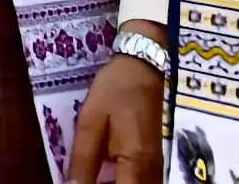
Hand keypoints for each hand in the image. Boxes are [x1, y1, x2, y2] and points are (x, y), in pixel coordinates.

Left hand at [66, 29, 166, 183]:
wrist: (142, 67)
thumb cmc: (115, 90)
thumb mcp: (90, 121)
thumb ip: (82, 160)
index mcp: (135, 163)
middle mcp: (151, 171)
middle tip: (82, 176)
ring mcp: (156, 166)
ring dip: (115, 183)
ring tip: (90, 173)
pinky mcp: (154, 160)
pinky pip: (139, 181)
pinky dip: (122, 180)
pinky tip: (104, 173)